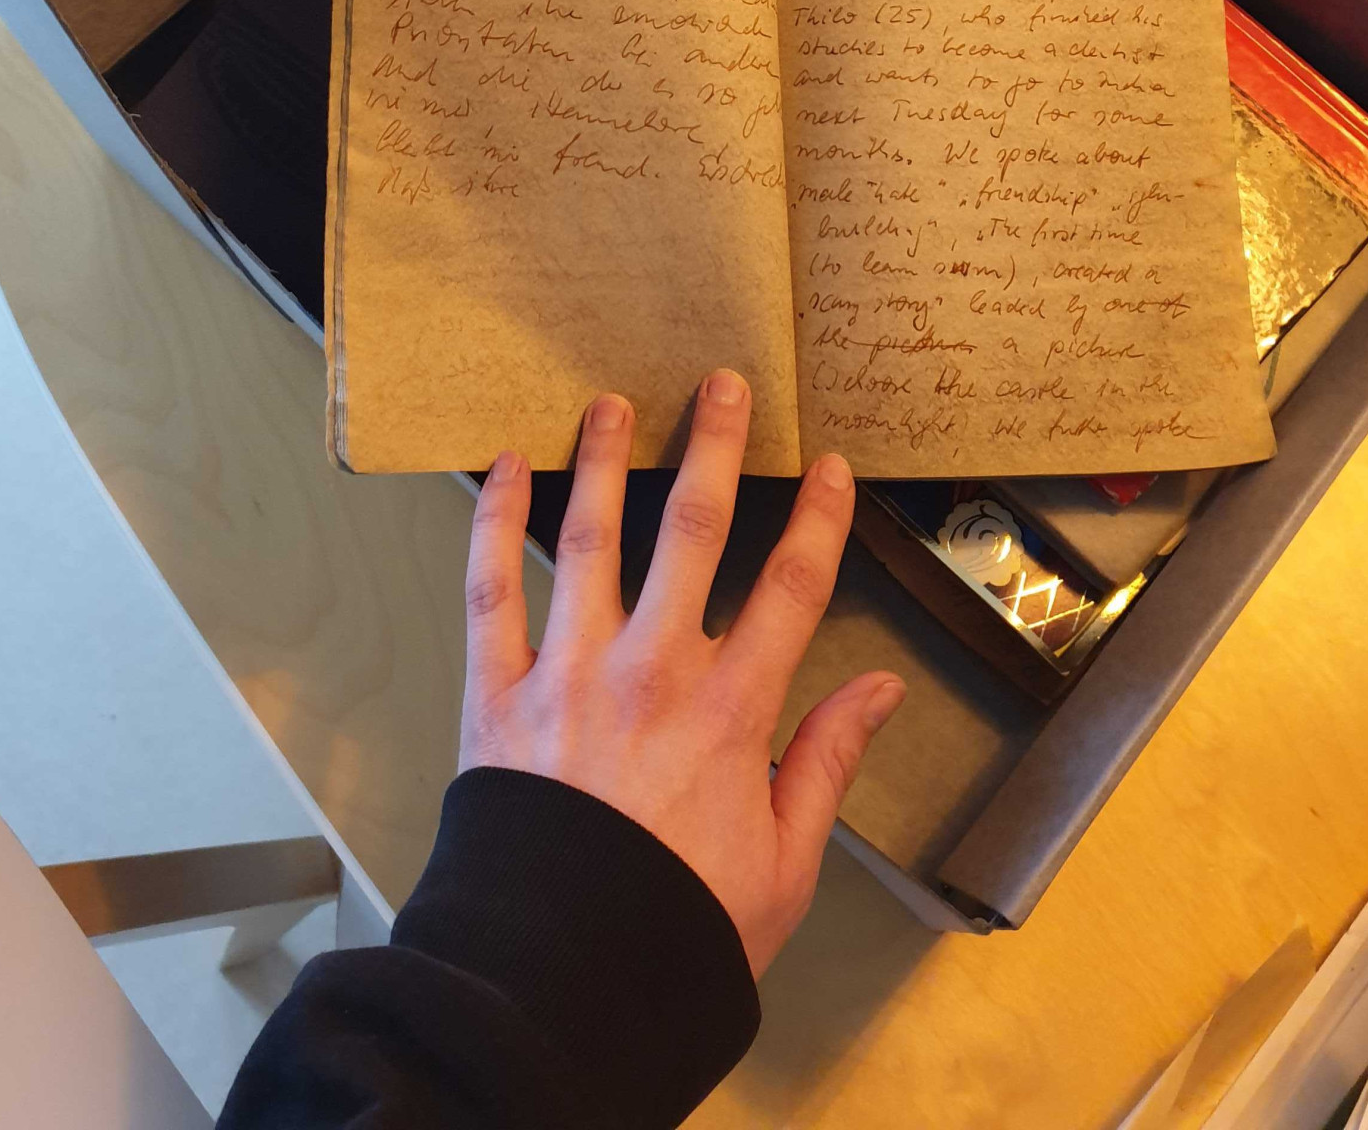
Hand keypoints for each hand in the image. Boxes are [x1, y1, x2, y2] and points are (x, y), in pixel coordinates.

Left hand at [458, 370, 905, 975]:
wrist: (560, 983)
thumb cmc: (676, 929)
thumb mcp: (783, 865)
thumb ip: (825, 763)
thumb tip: (876, 689)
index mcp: (730, 712)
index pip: (791, 589)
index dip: (820, 521)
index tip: (833, 469)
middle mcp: (652, 671)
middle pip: (695, 532)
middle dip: (716, 449)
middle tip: (722, 385)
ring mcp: (569, 672)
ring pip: (592, 537)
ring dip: (604, 460)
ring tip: (610, 402)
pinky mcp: (495, 693)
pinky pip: (491, 588)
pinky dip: (495, 521)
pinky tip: (504, 468)